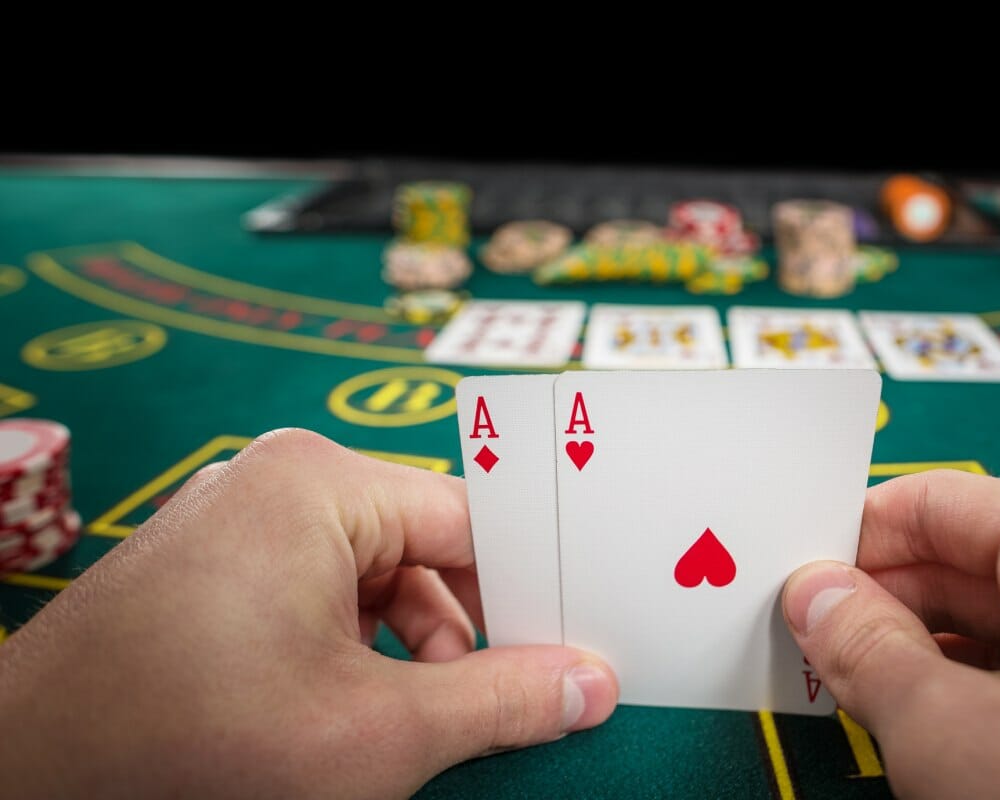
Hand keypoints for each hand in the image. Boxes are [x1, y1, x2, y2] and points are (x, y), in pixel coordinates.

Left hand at [0, 429, 617, 798]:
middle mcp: (278, 482)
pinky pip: (318, 593)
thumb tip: (592, 686)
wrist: (28, 780)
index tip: (576, 644)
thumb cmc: (186, 746)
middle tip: (507, 703)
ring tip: (415, 727)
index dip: (532, 590)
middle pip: (425, 549)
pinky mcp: (211, 568)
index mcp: (320, 484)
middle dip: (465, 635)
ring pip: (374, 578)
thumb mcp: (377, 734)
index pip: (473, 521)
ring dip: (409, 652)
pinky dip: (353, 652)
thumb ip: (501, 702)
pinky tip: (353, 715)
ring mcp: (237, 522)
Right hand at [784, 470, 999, 798]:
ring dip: (930, 660)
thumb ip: (868, 653)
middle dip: (886, 608)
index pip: (937, 503)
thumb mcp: (960, 739)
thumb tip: (818, 598)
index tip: (792, 582)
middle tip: (811, 651)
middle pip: (971, 564)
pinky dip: (985, 696)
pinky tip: (938, 737)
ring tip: (862, 701)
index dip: (852, 540)